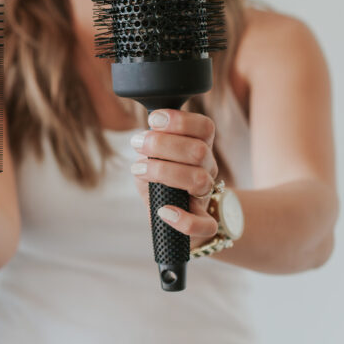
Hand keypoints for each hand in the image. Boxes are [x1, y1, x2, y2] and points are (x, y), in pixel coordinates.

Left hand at [130, 109, 219, 242]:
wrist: (169, 216)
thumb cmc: (157, 180)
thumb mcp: (150, 157)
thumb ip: (149, 145)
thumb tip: (142, 137)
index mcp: (199, 147)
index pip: (205, 127)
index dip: (180, 120)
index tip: (154, 119)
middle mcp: (207, 169)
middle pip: (198, 150)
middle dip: (161, 143)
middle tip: (136, 144)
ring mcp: (205, 195)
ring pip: (199, 179)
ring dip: (163, 171)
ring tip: (138, 170)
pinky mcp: (203, 223)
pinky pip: (205, 225)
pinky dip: (184, 219)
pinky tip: (164, 212)